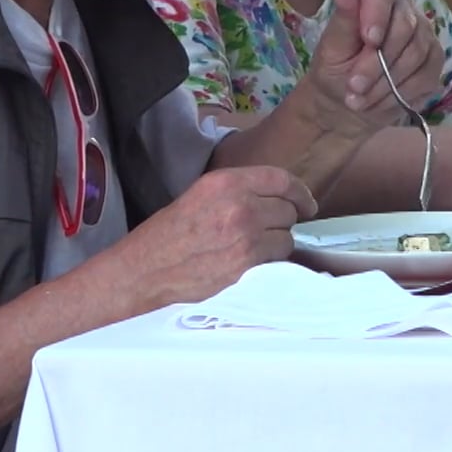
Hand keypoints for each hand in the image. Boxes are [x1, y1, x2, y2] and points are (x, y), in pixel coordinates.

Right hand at [108, 166, 317, 311]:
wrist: (145, 271)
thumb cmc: (168, 234)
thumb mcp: (200, 195)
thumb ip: (237, 192)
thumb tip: (274, 198)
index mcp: (226, 183)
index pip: (281, 180)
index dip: (299, 193)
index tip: (305, 203)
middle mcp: (241, 208)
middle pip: (288, 210)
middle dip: (283, 220)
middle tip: (267, 230)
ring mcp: (246, 241)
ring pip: (287, 238)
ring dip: (277, 244)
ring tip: (252, 249)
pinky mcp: (247, 269)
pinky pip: (277, 262)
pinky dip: (270, 264)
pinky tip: (250, 264)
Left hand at [306, 0, 441, 121]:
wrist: (350, 103)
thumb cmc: (336, 70)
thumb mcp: (331, 50)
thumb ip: (342, 22)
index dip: (377, 12)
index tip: (368, 40)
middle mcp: (403, 11)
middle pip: (405, 26)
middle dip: (377, 62)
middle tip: (354, 85)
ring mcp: (424, 35)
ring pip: (416, 53)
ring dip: (386, 82)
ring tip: (360, 99)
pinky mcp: (434, 61)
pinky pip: (425, 76)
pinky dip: (400, 93)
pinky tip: (379, 102)